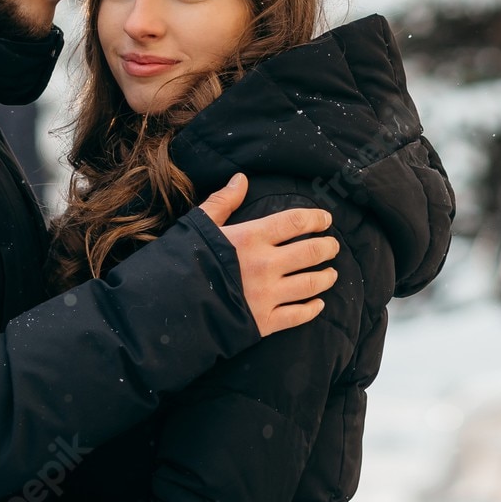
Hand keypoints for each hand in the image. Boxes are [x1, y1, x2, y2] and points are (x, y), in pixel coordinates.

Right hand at [195, 174, 338, 336]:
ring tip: (331, 273)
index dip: (315, 218)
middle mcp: (265, 265)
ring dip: (326, 277)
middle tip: (333, 246)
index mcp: (251, 237)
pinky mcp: (264, 323)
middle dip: (327, 247)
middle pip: (310, 252)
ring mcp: (267, 295)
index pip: (294, 222)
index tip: (326, 219)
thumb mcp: (200, 225)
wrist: (168, 308)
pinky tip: (318, 304)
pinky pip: (298, 316)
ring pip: (310, 284)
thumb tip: (241, 179)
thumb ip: (223, 201)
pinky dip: (312, 309)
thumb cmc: (182, 261)